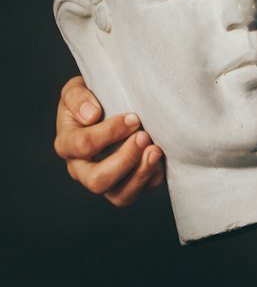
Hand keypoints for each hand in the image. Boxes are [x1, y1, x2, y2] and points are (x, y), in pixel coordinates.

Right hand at [53, 76, 164, 207]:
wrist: (107, 106)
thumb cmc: (90, 99)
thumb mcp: (76, 90)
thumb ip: (77, 97)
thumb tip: (91, 115)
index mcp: (67, 145)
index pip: (83, 145)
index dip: (109, 132)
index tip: (133, 117)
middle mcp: (81, 169)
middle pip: (97, 181)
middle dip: (124, 159)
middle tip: (144, 136)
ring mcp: (103, 181)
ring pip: (119, 196)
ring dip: (140, 175)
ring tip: (156, 151)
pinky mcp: (124, 186)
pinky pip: (138, 194)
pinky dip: (151, 179)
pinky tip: (159, 160)